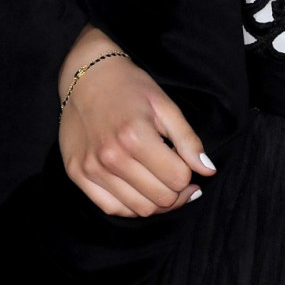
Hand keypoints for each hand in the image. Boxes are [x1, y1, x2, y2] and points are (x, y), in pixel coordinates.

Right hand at [58, 25, 212, 216]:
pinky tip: (136, 189)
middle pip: (161, 198)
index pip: (178, 178)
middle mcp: (111, 156)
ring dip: (156, 200)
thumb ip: (188, 140)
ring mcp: (91, 167)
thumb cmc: (128, 86)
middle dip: (176, 190)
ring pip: (140, 209)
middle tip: (173, 172)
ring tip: (157, 181)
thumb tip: (208, 171)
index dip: (188, 172)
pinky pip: (111, 208)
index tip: (183, 161)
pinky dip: (130, 205)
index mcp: (134, 135)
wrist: (85, 75)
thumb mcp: (164, 105)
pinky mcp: (76, 173)